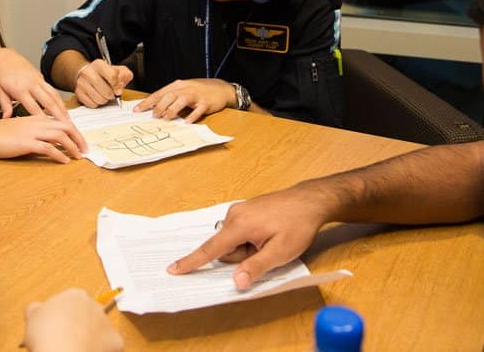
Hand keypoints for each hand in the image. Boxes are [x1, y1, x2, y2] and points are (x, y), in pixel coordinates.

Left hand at [0, 48, 69, 120]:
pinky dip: (59, 100)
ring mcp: (38, 80)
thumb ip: (5, 105)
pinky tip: (63, 109)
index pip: (33, 107)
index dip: (43, 119)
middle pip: (49, 101)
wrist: (3, 56)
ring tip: (68, 120)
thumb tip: (6, 119)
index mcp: (19, 89)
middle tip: (66, 126)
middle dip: (59, 115)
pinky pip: (52, 90)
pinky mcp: (41, 77)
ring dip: (62, 107)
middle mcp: (31, 84)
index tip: (50, 129)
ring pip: (54, 95)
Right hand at [0, 115, 86, 162]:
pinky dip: (59, 155)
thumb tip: (47, 141)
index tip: (80, 140)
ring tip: (79, 156)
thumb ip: (34, 132)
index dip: (73, 131)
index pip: (61, 121)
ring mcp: (31, 132)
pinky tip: (64, 161)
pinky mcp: (26, 143)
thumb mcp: (19, 128)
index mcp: (36, 118)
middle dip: (79, 137)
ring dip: (73, 146)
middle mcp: (36, 122)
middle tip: (86, 149)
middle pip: (65, 126)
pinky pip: (48, 148)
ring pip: (60, 136)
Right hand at [23, 288, 122, 351]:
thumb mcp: (32, 316)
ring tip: (74, 349)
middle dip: (79, 325)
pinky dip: (100, 351)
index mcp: (74, 295)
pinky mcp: (115, 341)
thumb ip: (36, 309)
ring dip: (91, 338)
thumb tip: (35, 309)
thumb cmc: (47, 334)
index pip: (71, 302)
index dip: (63, 316)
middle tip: (65, 340)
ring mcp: (106, 323)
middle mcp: (94, 305)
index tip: (55, 327)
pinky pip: (108, 346)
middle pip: (87, 315)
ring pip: (99, 330)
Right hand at [75, 59, 132, 108]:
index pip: (113, 76)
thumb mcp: (118, 70)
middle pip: (107, 92)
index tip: (116, 85)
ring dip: (105, 99)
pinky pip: (92, 104)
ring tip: (103, 94)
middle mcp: (88, 72)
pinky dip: (97, 103)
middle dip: (112, 94)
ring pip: (100, 100)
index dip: (117, 84)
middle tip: (110, 91)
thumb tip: (120, 88)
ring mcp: (82, 83)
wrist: (87, 73)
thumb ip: (124, 76)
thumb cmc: (105, 73)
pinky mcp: (78, 93)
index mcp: (99, 64)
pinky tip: (96, 96)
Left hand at [133, 78, 234, 121]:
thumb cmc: (200, 90)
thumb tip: (154, 107)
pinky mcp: (206, 102)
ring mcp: (196, 95)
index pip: (160, 93)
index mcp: (178, 85)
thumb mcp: (184, 90)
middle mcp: (186, 89)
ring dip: (173, 109)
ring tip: (166, 118)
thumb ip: (170, 97)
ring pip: (182, 100)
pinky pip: (198, 109)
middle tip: (153, 115)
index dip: (148, 101)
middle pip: (170, 95)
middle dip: (159, 105)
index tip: (137, 109)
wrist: (221, 88)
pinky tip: (186, 122)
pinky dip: (192, 116)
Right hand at [166, 186, 331, 288]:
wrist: (310, 200)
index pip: (210, 249)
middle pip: (224, 248)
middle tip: (266, 249)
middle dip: (242, 256)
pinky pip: (238, 232)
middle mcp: (234, 215)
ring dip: (247, 248)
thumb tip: (237, 281)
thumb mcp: (281, 252)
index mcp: (239, 225)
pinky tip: (268, 233)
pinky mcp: (244, 210)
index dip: (192, 262)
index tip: (173, 269)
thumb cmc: (298, 225)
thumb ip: (257, 267)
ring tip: (270, 240)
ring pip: (232, 241)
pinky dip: (250, 239)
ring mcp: (239, 210)